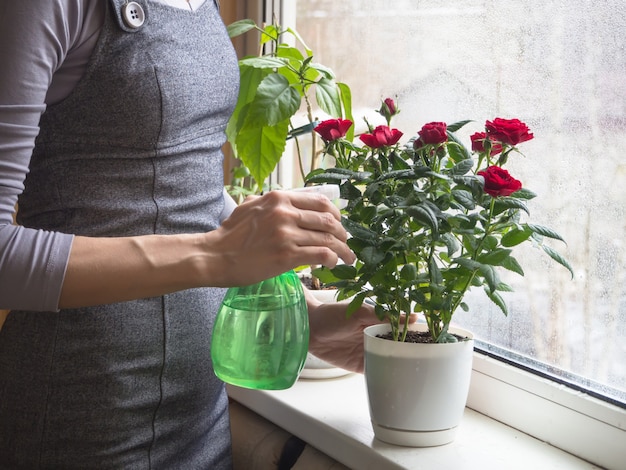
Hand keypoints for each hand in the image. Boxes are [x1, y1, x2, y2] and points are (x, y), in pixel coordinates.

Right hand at [205, 191, 355, 286]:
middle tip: (347, 244)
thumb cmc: (230, 234)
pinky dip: (332, 259)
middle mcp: (285, 212)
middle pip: (329, 221)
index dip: (336, 215)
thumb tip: (292, 202)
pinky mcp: (286, 255)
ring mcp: (286, 234)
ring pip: (328, 239)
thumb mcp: (251, 206)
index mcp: (279, 198)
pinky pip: (321, 254)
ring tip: (348, 258)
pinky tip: (333, 264)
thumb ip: (273, 202)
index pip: (321, 202)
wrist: (215, 256)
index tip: (339, 225)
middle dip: (344, 234)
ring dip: (343, 250)